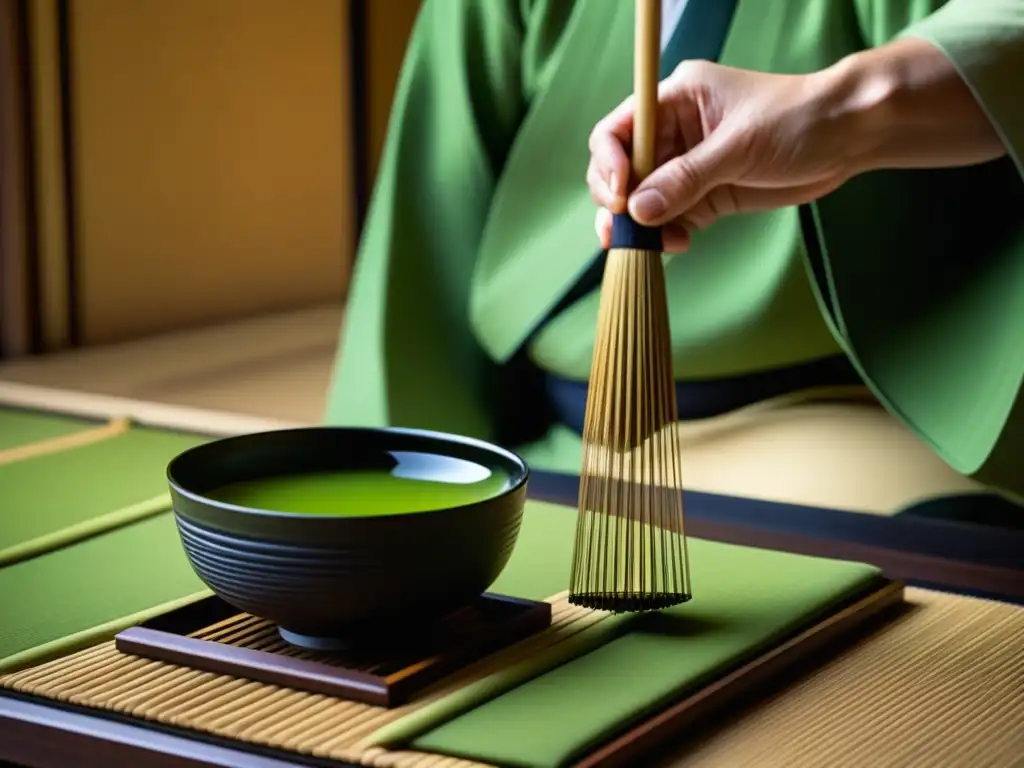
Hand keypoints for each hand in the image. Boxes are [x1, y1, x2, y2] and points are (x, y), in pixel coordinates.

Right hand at [587, 38, 1005, 251]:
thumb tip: (637, 210)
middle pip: (623, 170)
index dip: (610, 163)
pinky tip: (676, 245)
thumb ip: (686, 178)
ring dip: (639, 226)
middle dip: (618, 202)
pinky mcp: (706, 195)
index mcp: (675, 100)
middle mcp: (674, 133)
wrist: (849, 137)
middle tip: (624, 229)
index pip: (619, 130)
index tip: (620, 194)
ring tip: (648, 245)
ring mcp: (689, 167)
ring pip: (643, 201)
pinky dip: (666, 235)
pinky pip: (671, 219)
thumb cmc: (797, 119)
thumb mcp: (738, 145)